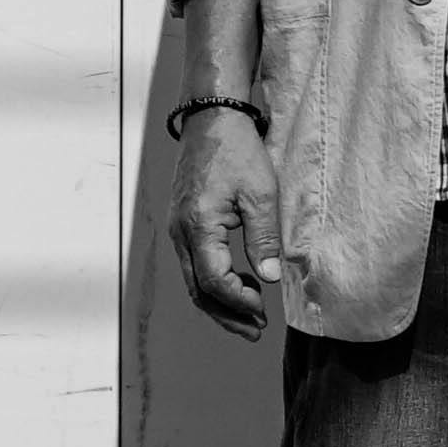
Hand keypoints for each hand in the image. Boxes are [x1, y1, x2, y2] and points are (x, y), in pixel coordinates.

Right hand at [173, 113, 282, 340]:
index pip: (213, 282)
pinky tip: (240, 280)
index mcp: (198, 227)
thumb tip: (269, 278)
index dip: (238, 301)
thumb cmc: (237, 149)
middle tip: (255, 330)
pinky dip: (214, 280)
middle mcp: (180, 232)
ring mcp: (178, 228)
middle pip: (198, 290)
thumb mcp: (260, 193)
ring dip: (220, 301)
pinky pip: (194, 263)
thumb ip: (264, 238)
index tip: (263, 309)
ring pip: (193, 280)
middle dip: (227, 314)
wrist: (212, 117)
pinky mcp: (183, 222)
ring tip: (251, 313)